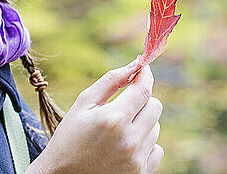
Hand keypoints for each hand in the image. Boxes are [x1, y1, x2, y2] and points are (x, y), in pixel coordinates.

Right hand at [27, 64, 163, 173]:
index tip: (143, 69)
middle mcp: (130, 140)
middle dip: (142, 100)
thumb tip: (135, 64)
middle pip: (155, 107)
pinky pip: (156, 150)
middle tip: (124, 104)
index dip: (145, 76)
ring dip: (141, 123)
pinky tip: (123, 147)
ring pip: (155, 128)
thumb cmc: (69, 137)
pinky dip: (144, 144)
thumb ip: (110, 81)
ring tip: (117, 131)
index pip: (143, 91)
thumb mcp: (83, 104)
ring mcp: (137, 160)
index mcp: (113, 119)